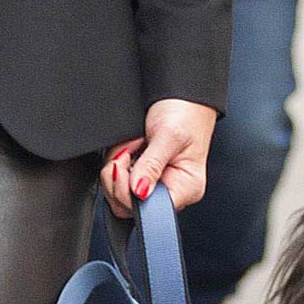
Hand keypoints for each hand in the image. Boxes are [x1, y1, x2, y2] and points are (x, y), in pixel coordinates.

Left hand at [100, 99, 217, 218]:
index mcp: (186, 188)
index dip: (128, 191)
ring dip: (117, 168)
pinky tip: (129, 148)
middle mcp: (172, 190)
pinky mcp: (143, 175)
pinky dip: (117, 163)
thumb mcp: (168, 136)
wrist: (183, 94)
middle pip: (130, 205)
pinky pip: (119, 180)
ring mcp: (156, 184)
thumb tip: (139, 191)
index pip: (149, 209)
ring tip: (130, 146)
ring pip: (120, 194)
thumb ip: (151, 166)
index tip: (125, 165)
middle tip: (126, 152)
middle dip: (118, 178)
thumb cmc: (186, 113)